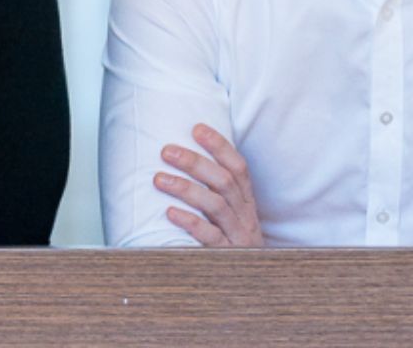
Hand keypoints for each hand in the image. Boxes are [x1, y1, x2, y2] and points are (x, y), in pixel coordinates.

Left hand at [156, 123, 264, 246]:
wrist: (254, 285)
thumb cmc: (233, 244)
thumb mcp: (233, 218)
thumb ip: (216, 194)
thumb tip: (184, 161)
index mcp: (246, 202)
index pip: (238, 167)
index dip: (219, 146)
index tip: (196, 128)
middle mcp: (245, 215)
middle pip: (224, 181)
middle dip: (195, 162)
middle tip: (167, 150)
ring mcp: (237, 236)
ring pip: (216, 205)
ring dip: (186, 188)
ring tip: (159, 179)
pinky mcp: (226, 256)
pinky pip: (209, 237)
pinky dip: (190, 222)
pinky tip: (169, 213)